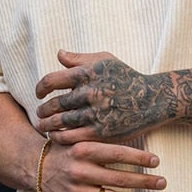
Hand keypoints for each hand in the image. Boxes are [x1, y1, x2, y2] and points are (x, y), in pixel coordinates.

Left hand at [35, 50, 175, 143]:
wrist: (152, 100)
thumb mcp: (105, 60)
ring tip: (43, 126)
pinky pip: (72, 136)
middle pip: (54, 104)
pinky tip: (56, 136)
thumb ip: (80, 58)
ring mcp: (95, 113)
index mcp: (88, 73)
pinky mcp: (101, 131)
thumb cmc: (126, 77)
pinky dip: (60, 137)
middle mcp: (90, 93)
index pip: (51, 81)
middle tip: (39, 114)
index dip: (40, 88)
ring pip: (61, 121)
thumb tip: (59, 54)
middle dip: (43, 110)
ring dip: (47, 125)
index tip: (39, 94)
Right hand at [40, 140, 165, 191]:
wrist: (34, 167)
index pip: (118, 154)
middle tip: (162, 182)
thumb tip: (135, 133)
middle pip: (119, 178)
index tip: (156, 161)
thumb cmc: (66, 150)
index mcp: (83, 150)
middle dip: (145, 181)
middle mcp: (79, 171)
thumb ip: (103, 140)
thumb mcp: (80, 138)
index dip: (139, 158)